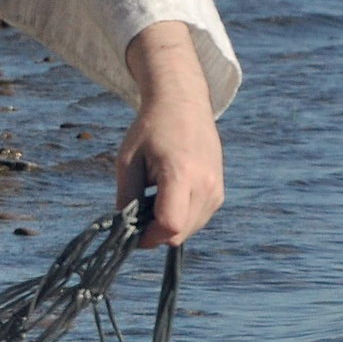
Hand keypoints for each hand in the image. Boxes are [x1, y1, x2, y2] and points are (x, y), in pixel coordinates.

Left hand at [119, 20, 224, 248]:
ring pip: (189, 230)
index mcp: (181, 173)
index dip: (148, 237)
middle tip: (136, 216)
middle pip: (179, 234)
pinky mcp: (219, 193)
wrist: (183, 104)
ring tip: (153, 199)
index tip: (131, 232)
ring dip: (168, 226)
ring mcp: (216, 190)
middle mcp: (205, 185)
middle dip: (155, 233)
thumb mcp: (128, 160)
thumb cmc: (151, 129)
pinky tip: (169, 196)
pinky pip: (198, 220)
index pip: (170, 225)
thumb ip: (126, 197)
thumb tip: (123, 230)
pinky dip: (181, 218)